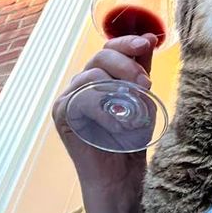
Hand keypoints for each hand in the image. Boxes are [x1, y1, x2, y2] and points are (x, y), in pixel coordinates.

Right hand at [52, 33, 157, 212]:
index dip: (127, 42)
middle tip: (146, 85)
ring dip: (118, 88)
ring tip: (134, 110)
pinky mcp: (62, 113)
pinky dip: (105, 110)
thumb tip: (150, 37)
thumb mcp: (142, 97)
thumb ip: (141, 68)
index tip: (148, 43)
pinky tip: (119, 124)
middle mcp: (82, 83)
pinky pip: (83, 98)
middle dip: (127, 65)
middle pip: (101, 56)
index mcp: (100, 75)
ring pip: (92, 75)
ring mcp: (69, 97)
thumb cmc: (131, 136)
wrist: (119, 174)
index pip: (110, 48)